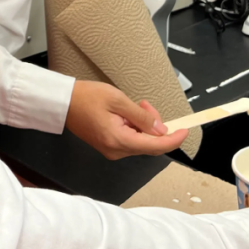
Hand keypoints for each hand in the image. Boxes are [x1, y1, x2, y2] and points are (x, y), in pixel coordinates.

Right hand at [63, 80, 187, 159]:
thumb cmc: (86, 97)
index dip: (173, 139)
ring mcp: (111, 150)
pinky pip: (130, 141)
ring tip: (135, 105)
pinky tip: (128, 114)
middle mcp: (116, 151)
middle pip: (149, 145)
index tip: (185, 130)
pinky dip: (135, 128)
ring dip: (144, 126)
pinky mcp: (108, 146)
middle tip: (145, 104)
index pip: (155, 146)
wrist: (63, 102)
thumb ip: (141, 116)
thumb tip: (160, 129)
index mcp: (119, 140)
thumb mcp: (118, 100)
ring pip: (140, 142)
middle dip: (155, 126)